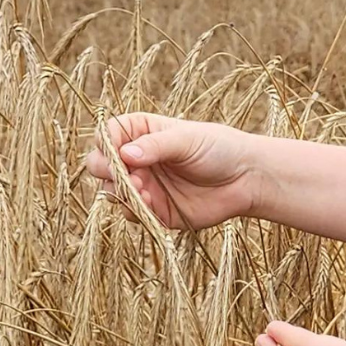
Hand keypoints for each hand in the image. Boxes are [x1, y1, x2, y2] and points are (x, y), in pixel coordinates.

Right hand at [86, 113, 258, 228]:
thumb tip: (125, 154)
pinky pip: (131, 213)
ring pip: (111, 191)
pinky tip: (153, 203)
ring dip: (121, 192)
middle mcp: (137, 158)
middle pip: (99, 163)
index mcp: (142, 132)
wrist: (246, 179)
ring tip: (142, 189)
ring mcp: (144, 184)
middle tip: (123, 173)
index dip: (106, 143)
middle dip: (106, 169)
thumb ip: (156, 145)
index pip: (108, 134)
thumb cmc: (219, 148)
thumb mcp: (187, 139)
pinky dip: (135, 210)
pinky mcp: (154, 210)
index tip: (117, 151)